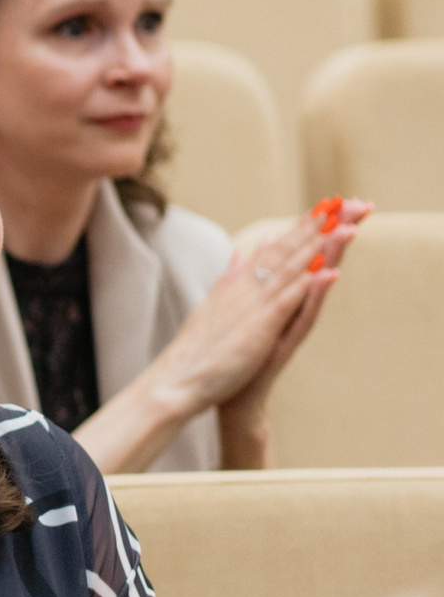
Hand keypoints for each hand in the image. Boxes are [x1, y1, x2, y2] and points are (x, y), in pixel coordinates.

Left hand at [156, 200, 368, 420]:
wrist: (234, 398)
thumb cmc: (240, 354)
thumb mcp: (245, 306)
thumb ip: (256, 275)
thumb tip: (263, 243)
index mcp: (282, 294)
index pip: (306, 253)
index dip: (322, 226)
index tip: (341, 198)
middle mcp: (293, 307)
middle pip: (319, 263)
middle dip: (338, 233)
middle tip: (361, 205)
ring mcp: (292, 325)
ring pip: (315, 286)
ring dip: (331, 258)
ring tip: (348, 231)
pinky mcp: (285, 343)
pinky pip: (302, 317)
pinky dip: (313, 297)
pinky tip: (326, 277)